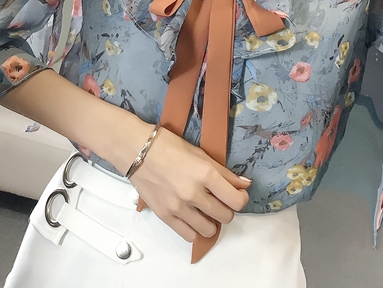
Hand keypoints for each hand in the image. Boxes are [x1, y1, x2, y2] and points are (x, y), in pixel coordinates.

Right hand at [129, 126, 250, 242]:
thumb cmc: (168, 145)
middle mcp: (194, 193)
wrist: (137, 150)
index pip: (236, 200)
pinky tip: (192, 217)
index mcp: (205, 173)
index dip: (241, 199)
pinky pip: (189, 236)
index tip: (237, 194)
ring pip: (209, 229)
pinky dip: (195, 229)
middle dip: (227, 209)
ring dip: (211, 221)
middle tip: (219, 200)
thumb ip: (224, 172)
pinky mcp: (165, 216)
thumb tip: (245, 184)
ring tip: (205, 209)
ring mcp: (179, 207)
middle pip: (225, 216)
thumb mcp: (200, 153)